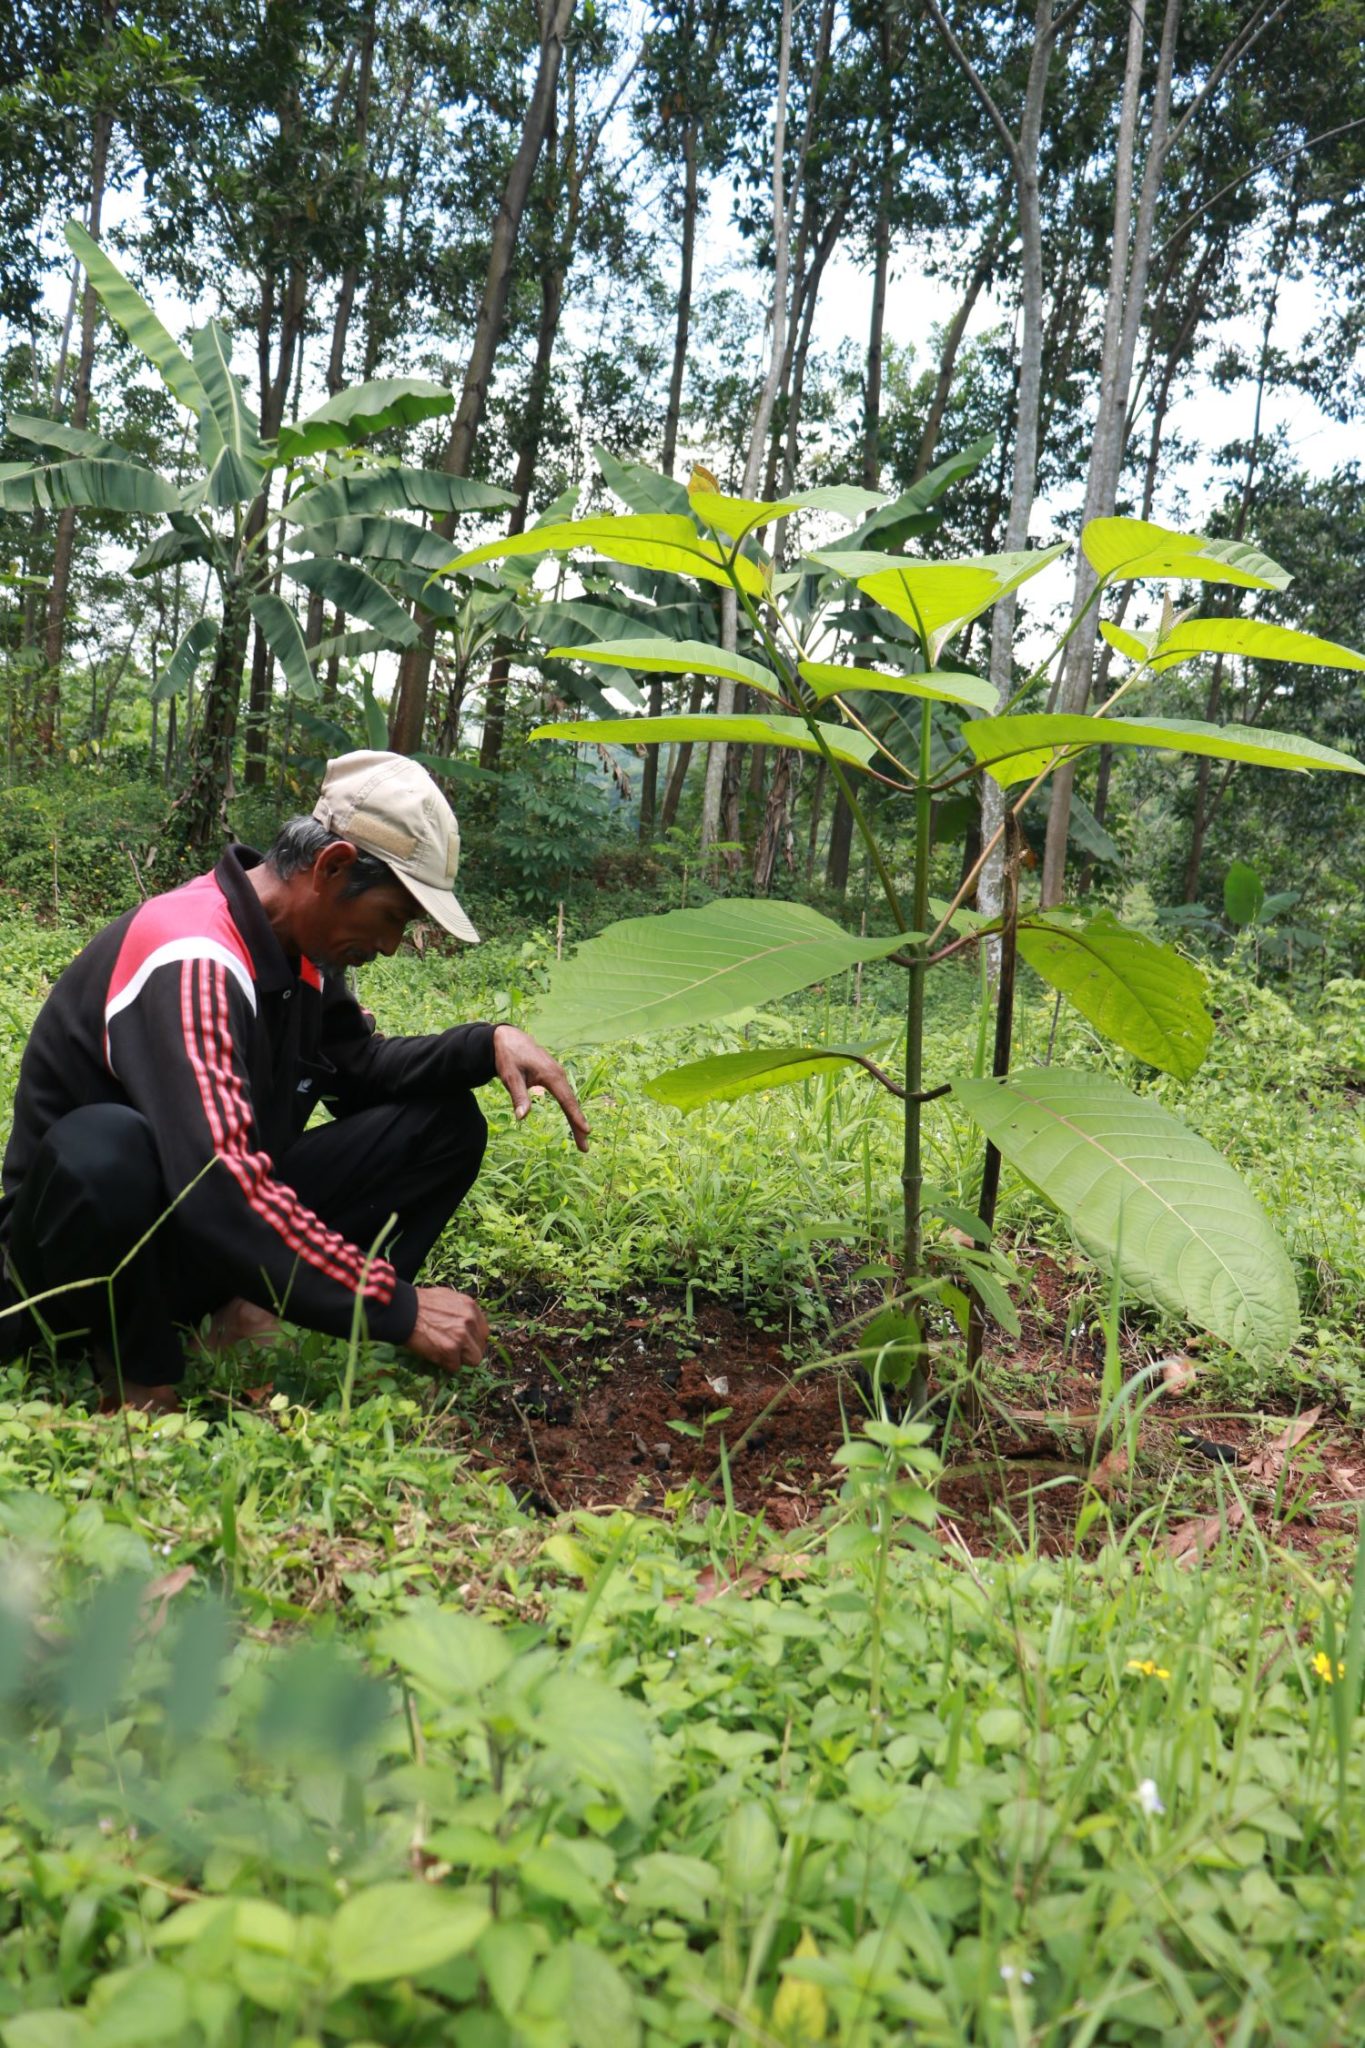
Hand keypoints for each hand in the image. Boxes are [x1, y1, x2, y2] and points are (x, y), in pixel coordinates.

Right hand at [406, 1285, 489, 1371]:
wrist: (403, 1310)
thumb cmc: (421, 1303)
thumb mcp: (449, 1298)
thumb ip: (462, 1312)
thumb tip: (469, 1325)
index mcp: (471, 1307)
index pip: (484, 1332)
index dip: (474, 1339)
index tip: (465, 1342)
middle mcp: (470, 1321)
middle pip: (481, 1346)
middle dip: (469, 1350)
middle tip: (455, 1350)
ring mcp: (461, 1337)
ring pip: (473, 1360)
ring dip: (460, 1359)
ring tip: (447, 1354)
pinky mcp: (450, 1350)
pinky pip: (455, 1367)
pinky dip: (446, 1365)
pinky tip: (436, 1355)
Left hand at [492, 1024, 590, 1152]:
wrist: (507, 1038)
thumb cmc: (508, 1057)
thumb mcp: (510, 1077)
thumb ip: (518, 1096)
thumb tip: (522, 1117)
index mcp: (551, 1075)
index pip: (567, 1100)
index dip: (576, 1117)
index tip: (586, 1131)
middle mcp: (559, 1074)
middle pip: (572, 1103)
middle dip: (578, 1125)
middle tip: (584, 1147)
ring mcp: (558, 1074)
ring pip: (569, 1099)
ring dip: (576, 1118)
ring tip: (581, 1138)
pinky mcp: (553, 1075)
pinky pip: (565, 1095)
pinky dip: (570, 1109)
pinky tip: (572, 1120)